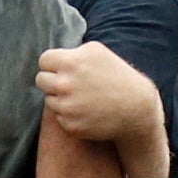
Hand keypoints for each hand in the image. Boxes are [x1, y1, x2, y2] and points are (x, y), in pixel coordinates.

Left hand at [34, 40, 159, 144]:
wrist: (136, 108)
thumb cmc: (118, 76)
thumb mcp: (97, 52)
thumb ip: (72, 52)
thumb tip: (52, 58)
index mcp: (70, 62)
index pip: (43, 61)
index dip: (53, 65)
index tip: (62, 69)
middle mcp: (65, 84)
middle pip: (41, 80)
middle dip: (52, 81)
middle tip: (69, 84)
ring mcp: (67, 106)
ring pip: (49, 100)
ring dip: (60, 99)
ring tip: (82, 98)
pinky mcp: (71, 125)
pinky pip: (59, 117)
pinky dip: (69, 115)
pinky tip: (86, 111)